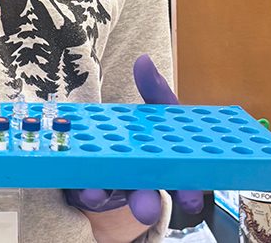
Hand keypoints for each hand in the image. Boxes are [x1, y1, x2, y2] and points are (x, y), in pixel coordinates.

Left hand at [63, 55, 204, 225]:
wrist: (102, 142)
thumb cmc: (138, 129)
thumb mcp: (150, 109)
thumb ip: (152, 89)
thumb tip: (144, 60)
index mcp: (162, 163)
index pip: (180, 180)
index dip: (188, 192)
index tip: (190, 200)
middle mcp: (141, 180)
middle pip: (148, 195)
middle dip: (147, 203)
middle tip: (146, 208)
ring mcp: (115, 186)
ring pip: (113, 196)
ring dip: (104, 196)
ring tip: (95, 192)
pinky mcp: (89, 188)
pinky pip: (86, 192)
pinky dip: (83, 189)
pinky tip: (80, 185)